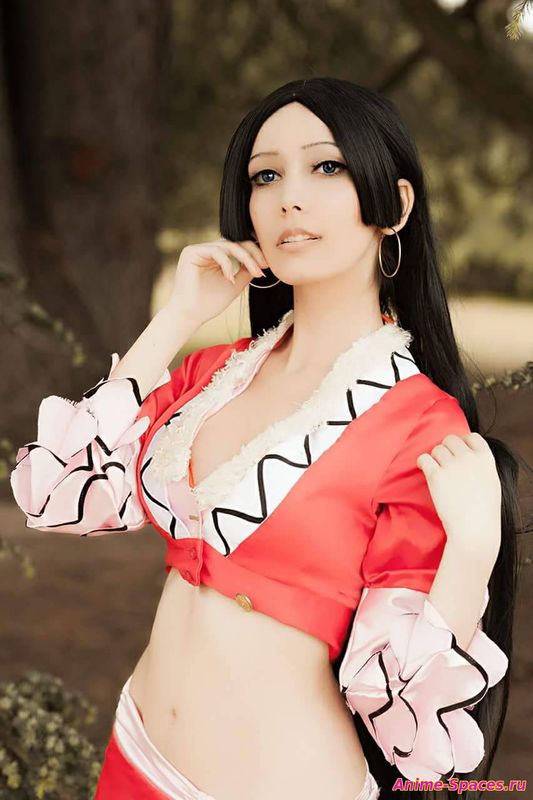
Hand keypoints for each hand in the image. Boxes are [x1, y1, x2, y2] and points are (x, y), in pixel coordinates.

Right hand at [166, 237, 267, 325]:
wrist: (190, 316)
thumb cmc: (209, 304)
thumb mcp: (234, 285)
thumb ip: (246, 272)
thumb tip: (261, 262)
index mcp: (215, 257)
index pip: (238, 247)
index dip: (254, 254)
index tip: (266, 266)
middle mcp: (206, 250)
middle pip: (234, 243)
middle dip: (252, 254)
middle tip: (263, 266)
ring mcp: (197, 250)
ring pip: (228, 245)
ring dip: (245, 258)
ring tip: (253, 272)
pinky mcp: (191, 252)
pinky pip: (216, 251)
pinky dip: (227, 264)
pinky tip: (230, 278)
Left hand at [416, 432, 501, 556]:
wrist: (474, 529)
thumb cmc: (484, 511)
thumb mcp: (491, 482)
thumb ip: (481, 466)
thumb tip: (469, 455)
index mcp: (485, 458)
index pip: (472, 436)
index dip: (463, 442)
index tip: (457, 451)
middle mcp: (468, 457)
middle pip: (451, 440)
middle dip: (446, 449)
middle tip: (444, 463)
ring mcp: (452, 465)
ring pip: (437, 449)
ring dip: (435, 458)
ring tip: (437, 471)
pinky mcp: (436, 475)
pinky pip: (424, 458)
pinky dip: (422, 462)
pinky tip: (423, 468)